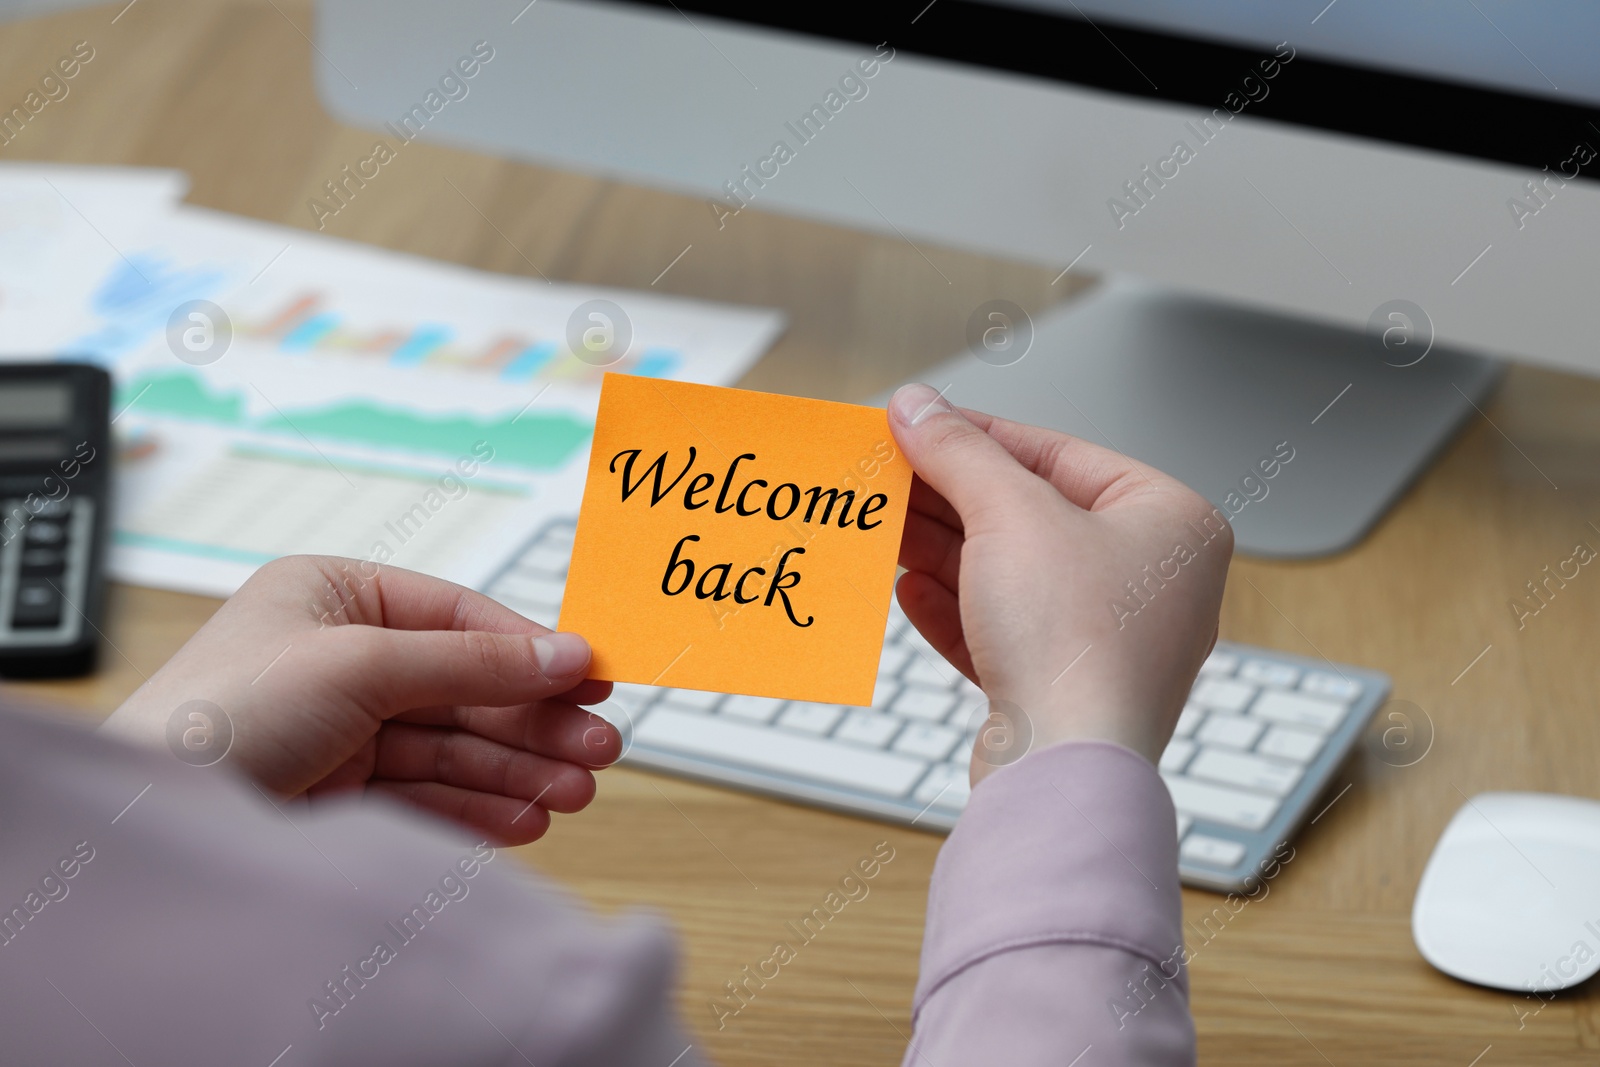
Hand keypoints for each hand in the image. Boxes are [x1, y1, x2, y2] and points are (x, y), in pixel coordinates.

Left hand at [102, 556, 619, 843]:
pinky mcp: (341, 790)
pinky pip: (429, 793)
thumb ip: (471, 662)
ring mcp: (342, 727)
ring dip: (518, 770)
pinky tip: (525, 818)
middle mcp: (341, 658)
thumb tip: (564, 653)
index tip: (593, 678)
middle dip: (533, 722)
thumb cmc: (220, 716)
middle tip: (598, 748)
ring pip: (454, 746)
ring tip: (574, 792)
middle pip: (465, 687)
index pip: (458, 616)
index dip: (530, 650)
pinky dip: (480, 807)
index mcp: (334, 596)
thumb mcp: (361, 665)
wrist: (150, 822)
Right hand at [888, 384, 1231, 779]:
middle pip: (1031, 516)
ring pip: (1012, 577)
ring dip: (943, 551)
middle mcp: (1152, 582)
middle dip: (953, 498)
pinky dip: (955, 609)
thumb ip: (958, 452)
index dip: (979, 436)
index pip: (1059, 455)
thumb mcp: (1008, 515)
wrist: (1065, 771)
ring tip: (887, 528)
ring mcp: (1110, 641)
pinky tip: (910, 589)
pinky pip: (1004, 633)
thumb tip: (918, 408)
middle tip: (892, 473)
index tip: (921, 423)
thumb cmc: (1077, 645)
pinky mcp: (1065, 690)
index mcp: (1170, 524)